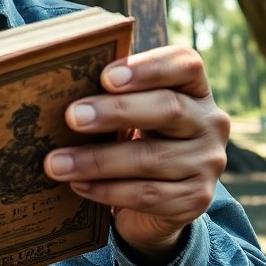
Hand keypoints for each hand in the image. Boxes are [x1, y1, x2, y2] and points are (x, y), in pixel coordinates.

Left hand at [45, 46, 229, 263]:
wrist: (159, 200)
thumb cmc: (134, 138)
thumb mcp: (130, 112)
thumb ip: (112, 94)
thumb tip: (60, 87)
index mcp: (194, 87)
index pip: (185, 64)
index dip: (148, 67)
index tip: (106, 77)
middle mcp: (209, 122)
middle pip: (167, 108)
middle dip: (115, 112)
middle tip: (72, 117)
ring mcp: (207, 163)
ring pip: (151, 158)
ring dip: (97, 160)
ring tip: (56, 163)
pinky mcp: (195, 199)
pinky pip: (147, 195)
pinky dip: (107, 190)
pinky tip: (78, 185)